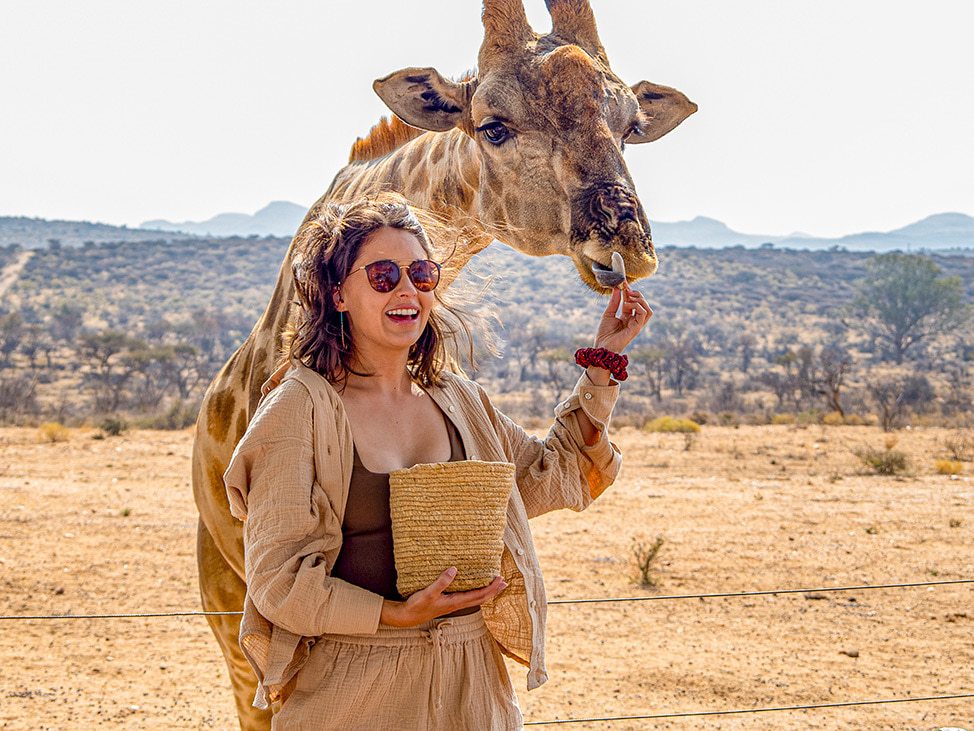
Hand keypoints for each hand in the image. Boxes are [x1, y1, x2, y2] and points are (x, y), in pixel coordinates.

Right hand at [379, 567, 507, 627]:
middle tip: (504, 582)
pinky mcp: (449, 603)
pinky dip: (476, 593)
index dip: (491, 588)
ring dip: (487, 592)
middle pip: (481, 598)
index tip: (500, 580)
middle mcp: (457, 604)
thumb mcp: (429, 592)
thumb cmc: (418, 605)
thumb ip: (441, 581)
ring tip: (495, 585)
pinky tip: (475, 588)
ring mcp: (453, 604)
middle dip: (493, 591)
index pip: (479, 595)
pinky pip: (468, 598)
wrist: (408, 617)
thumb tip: (454, 569)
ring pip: (475, 599)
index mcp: (455, 602)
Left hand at [593, 286, 652, 353]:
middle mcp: (633, 320)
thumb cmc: (604, 333)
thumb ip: (614, 302)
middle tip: (626, 289)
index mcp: (627, 317)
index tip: (623, 283)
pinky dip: (637, 306)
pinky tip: (627, 305)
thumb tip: (617, 288)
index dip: (629, 291)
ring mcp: (636, 324)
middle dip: (636, 294)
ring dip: (640, 300)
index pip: (632, 301)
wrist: (602, 346)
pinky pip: (644, 314)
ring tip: (629, 297)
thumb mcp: (608, 314)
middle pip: (643, 304)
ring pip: (648, 309)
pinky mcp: (637, 328)